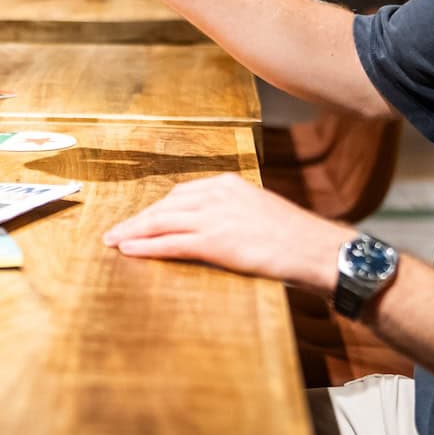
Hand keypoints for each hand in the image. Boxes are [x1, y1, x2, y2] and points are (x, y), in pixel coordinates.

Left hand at [101, 174, 348, 292]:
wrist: (319, 251)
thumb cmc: (298, 240)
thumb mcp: (261, 214)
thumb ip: (234, 215)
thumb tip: (212, 229)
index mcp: (230, 184)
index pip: (182, 193)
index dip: (158, 208)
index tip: (142, 217)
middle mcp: (218, 194)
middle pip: (166, 204)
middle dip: (139, 218)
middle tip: (115, 230)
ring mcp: (215, 217)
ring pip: (161, 221)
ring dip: (133, 231)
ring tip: (114, 241)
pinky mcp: (215, 242)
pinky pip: (170, 243)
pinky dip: (146, 247)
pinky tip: (129, 251)